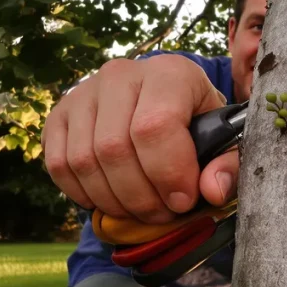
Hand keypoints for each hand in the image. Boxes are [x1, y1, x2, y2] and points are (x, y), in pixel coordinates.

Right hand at [42, 54, 239, 223]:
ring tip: (141, 210)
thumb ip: (228, 164)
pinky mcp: (59, 114)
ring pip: (84, 161)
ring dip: (113, 201)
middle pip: (114, 148)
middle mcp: (121, 74)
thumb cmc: (198, 122)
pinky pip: (59, 165)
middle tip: (162, 214)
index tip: (183, 201)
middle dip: (140, 197)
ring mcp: (84, 92)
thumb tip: (212, 191)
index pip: (155, 125)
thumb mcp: (225, 137)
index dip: (168, 173)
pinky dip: (83, 194)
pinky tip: (112, 199)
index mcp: (170, 72)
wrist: (163, 101)